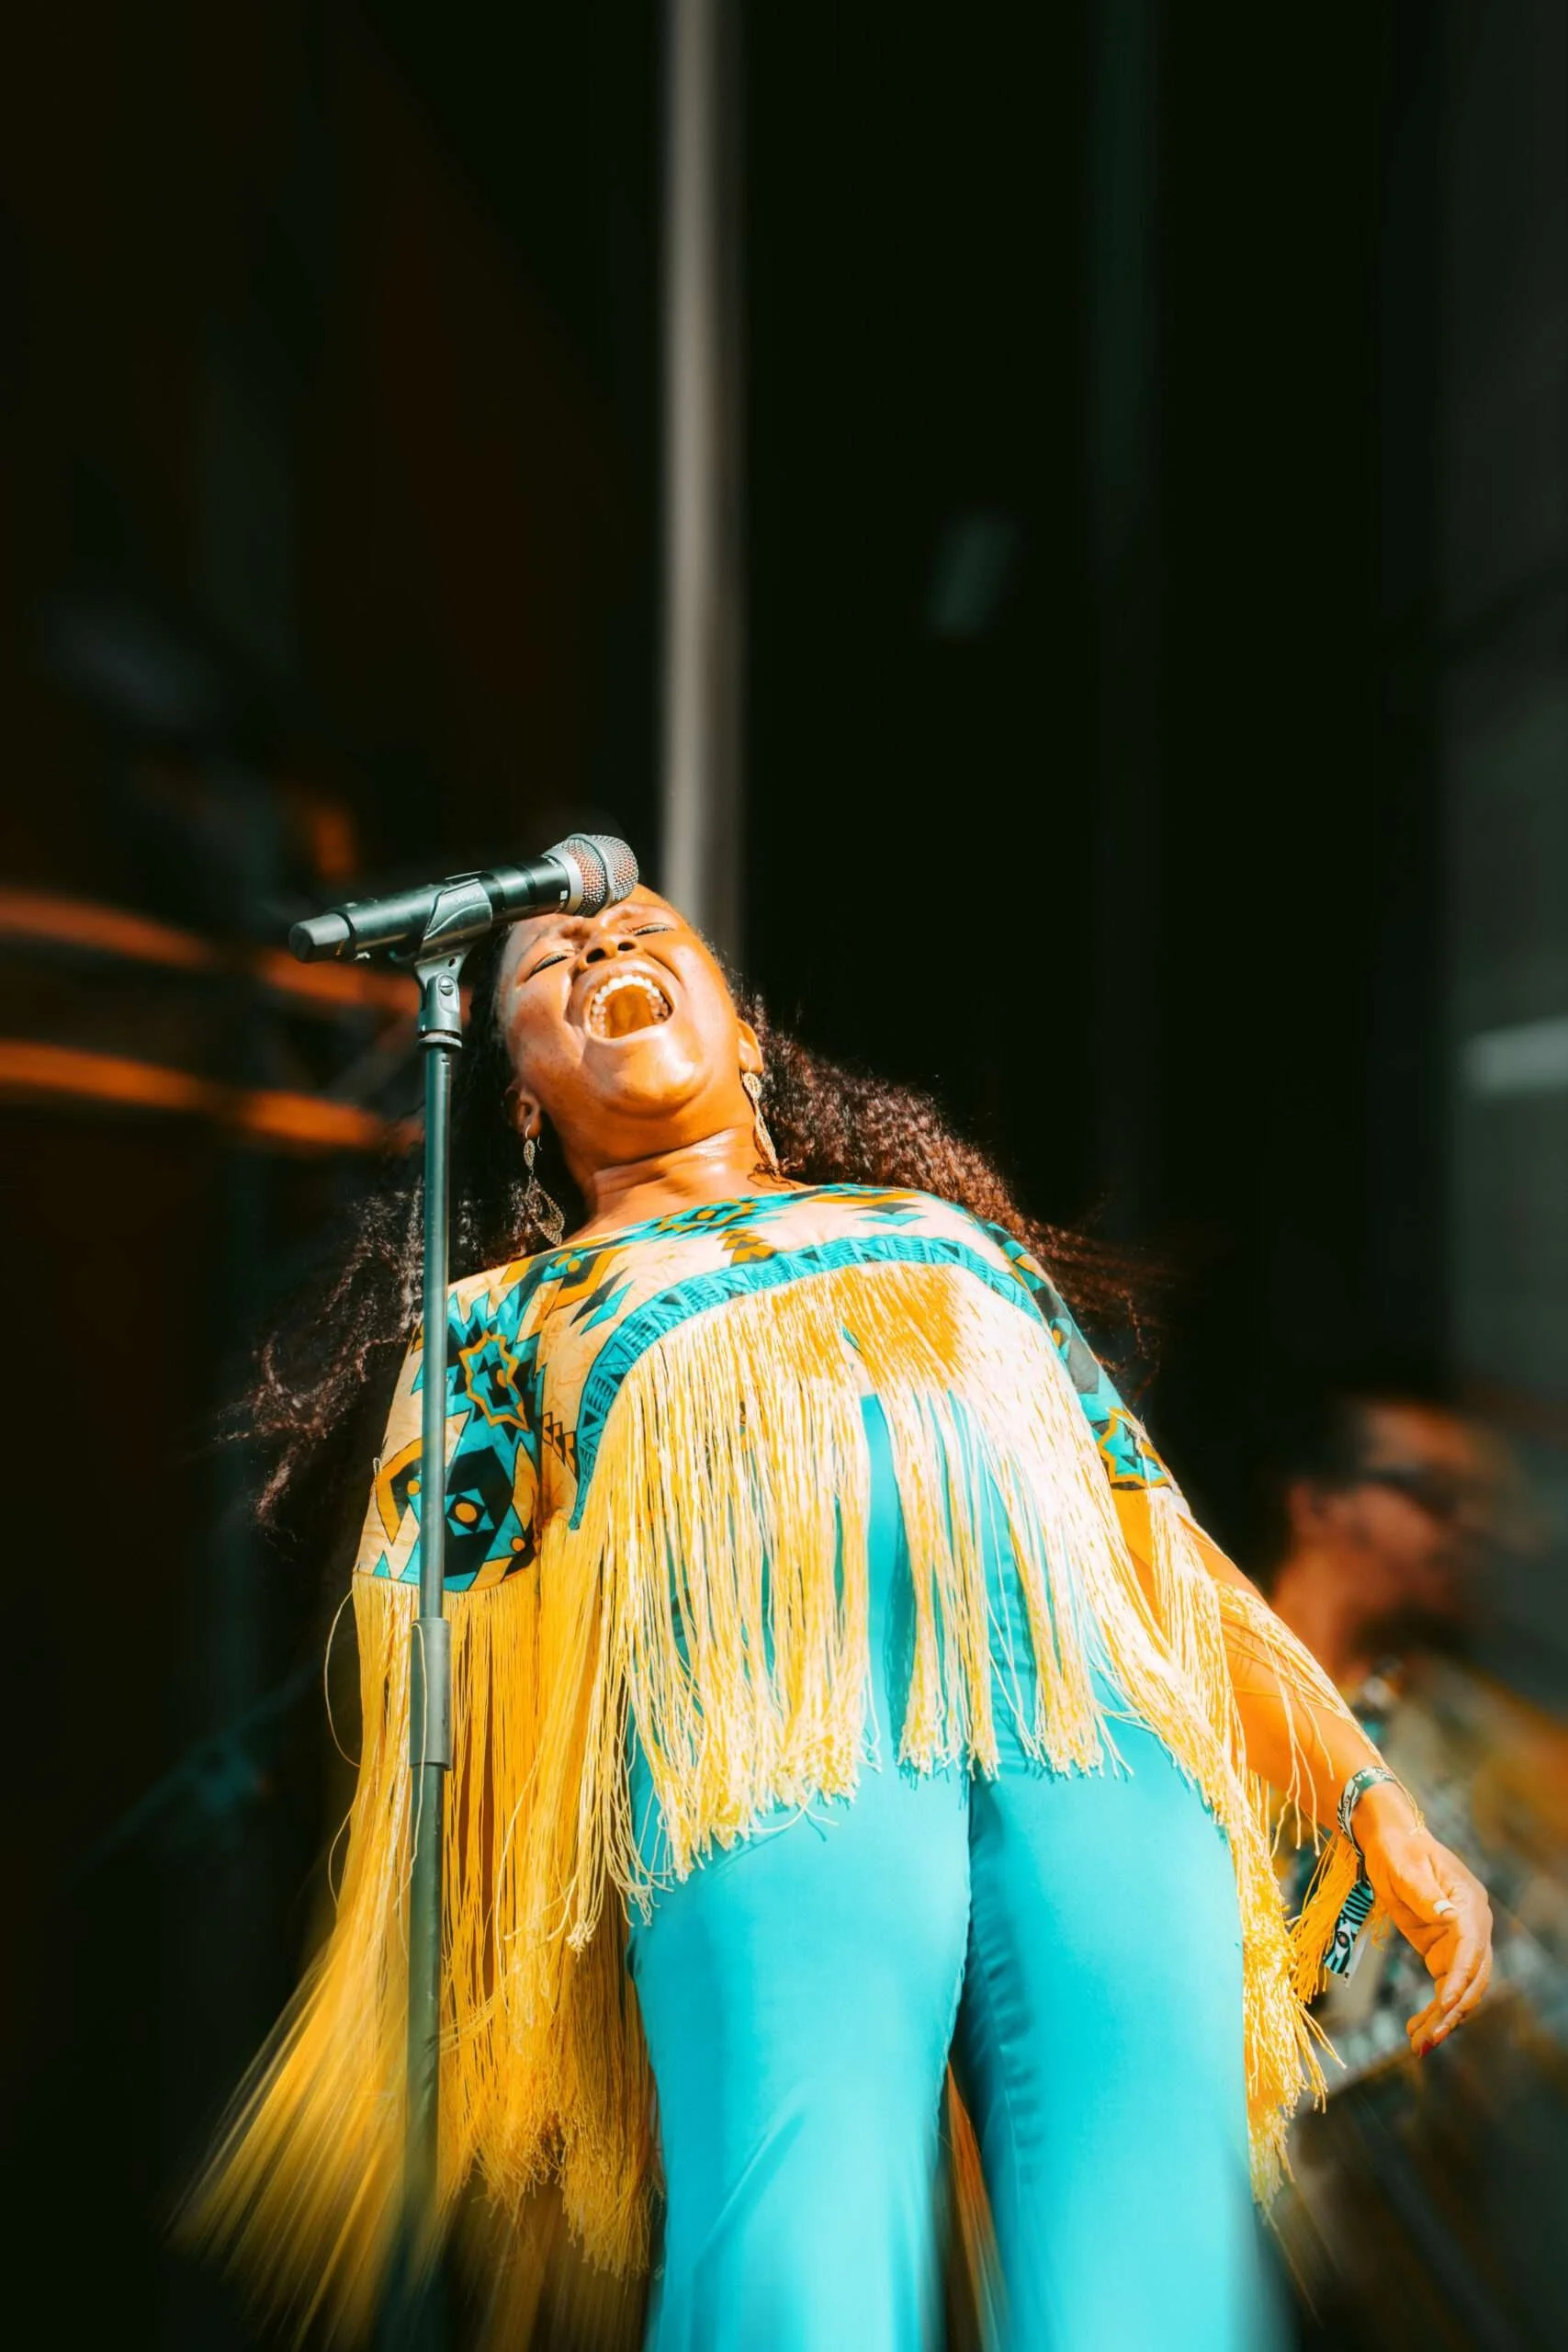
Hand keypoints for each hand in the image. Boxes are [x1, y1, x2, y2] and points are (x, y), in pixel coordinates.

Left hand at [1352, 1783, 1492, 2054]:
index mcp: (1467, 1903)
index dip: (1460, 1978)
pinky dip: (1434, 2009)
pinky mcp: (1443, 1949)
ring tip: (1419, 2045)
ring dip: (1443, 2018)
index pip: (1471, 1948)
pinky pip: (1445, 1986)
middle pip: (1472, 1977)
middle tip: (1428, 2040)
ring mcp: (1459, 1939)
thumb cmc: (1394, 1847)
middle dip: (1453, 2011)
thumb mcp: (1403, 1865)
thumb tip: (1448, 1916)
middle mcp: (1471, 1925)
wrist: (1386, 1837)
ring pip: (1461, 1989)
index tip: (1444, 2005)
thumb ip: (1423, 1892)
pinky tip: (1416, 2029)